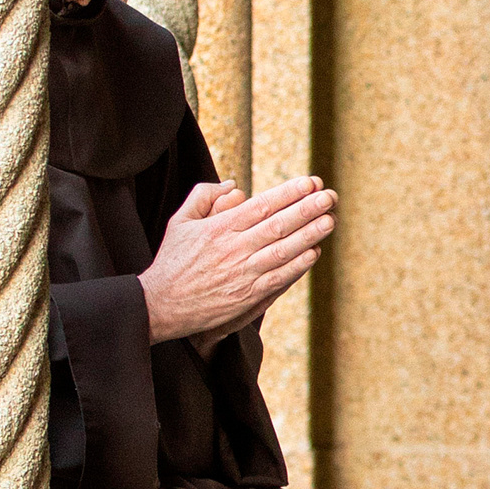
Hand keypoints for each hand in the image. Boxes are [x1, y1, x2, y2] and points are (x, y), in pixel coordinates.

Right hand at [139, 175, 336, 345]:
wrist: (159, 306)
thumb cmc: (172, 261)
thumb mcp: (180, 221)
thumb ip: (203, 196)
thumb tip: (233, 185)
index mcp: (219, 228)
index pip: (262, 205)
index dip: (289, 193)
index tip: (310, 182)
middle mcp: (233, 249)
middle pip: (277, 225)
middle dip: (307, 209)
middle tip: (330, 195)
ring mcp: (241, 274)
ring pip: (282, 251)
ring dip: (309, 235)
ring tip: (330, 220)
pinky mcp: (245, 296)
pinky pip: (278, 278)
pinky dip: (297, 266)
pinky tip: (313, 253)